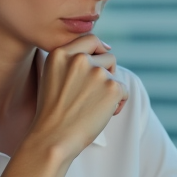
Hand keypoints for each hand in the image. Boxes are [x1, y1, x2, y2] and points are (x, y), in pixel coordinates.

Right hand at [26, 35, 127, 161]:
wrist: (54, 138)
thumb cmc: (53, 112)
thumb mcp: (52, 77)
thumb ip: (72, 61)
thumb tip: (105, 50)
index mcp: (61, 53)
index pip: (90, 39)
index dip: (100, 49)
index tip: (102, 60)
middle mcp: (79, 58)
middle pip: (108, 56)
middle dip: (107, 72)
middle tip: (97, 93)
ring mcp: (96, 72)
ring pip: (115, 74)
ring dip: (112, 87)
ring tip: (97, 106)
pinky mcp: (111, 87)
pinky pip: (124, 90)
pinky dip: (118, 103)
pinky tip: (104, 114)